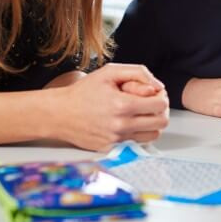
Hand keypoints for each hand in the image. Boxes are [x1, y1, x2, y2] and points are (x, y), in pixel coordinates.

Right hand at [54, 63, 169, 150]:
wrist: (59, 114)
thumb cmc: (84, 91)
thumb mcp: (110, 72)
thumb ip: (138, 73)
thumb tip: (158, 86)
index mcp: (122, 105)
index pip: (160, 105)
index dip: (161, 96)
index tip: (153, 93)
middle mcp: (121, 125)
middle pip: (161, 122)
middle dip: (160, 110)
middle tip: (151, 103)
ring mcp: (117, 140)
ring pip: (153, 135)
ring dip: (152, 123)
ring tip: (141, 113)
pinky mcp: (112, 149)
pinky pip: (136, 143)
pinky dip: (137, 133)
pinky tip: (128, 122)